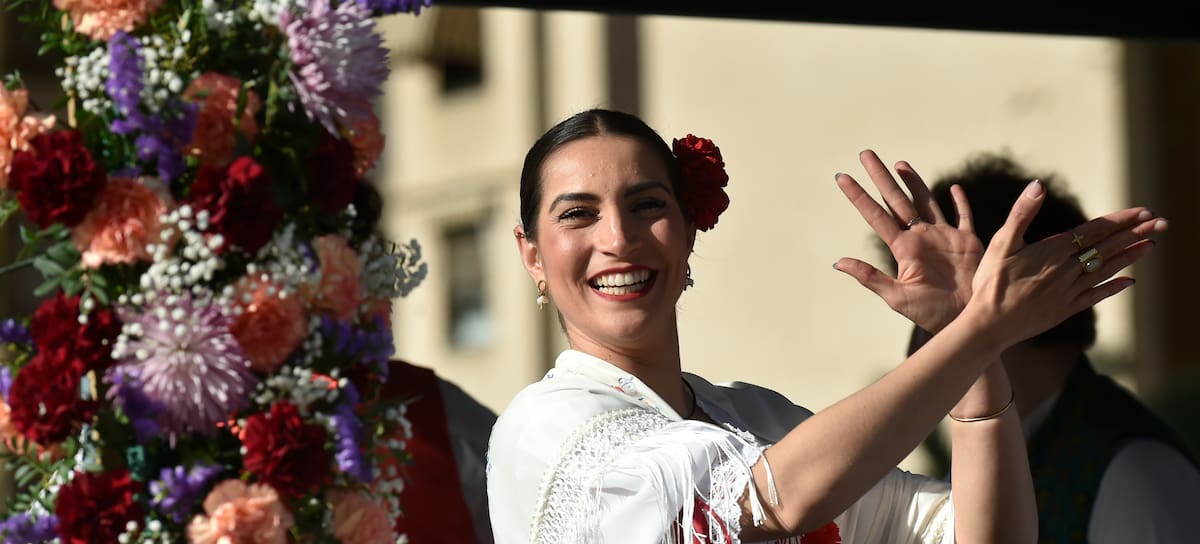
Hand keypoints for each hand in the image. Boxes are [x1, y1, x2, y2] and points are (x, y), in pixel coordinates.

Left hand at [834, 150, 982, 332]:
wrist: (965, 322)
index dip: (858, 196)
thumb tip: (837, 262)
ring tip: (900, 164)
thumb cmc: (931, 314)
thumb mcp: (897, 296)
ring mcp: (944, 237)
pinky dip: (959, 202)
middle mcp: (920, 238)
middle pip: (896, 200)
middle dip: (881, 177)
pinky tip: (954, 188)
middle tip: (865, 153)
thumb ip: (870, 277)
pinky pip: (964, 217)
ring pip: (925, 202)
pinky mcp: (968, 242)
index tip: (841, 176)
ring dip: (913, 183)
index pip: (875, 215)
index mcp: (903, 248)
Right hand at [965, 180, 1166, 347]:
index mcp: (1054, 250)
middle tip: (1162, 224)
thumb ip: (1021, 213)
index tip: (1143, 212)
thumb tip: (1038, 185)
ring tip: (1151, 246)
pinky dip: (1114, 287)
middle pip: (1108, 248)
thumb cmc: (990, 282)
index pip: (1095, 230)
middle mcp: (1068, 270)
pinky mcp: (1066, 309)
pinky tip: (1129, 282)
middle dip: (1136, 234)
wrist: (989, 325)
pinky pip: (1096, 296)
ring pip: (1107, 270)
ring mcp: (1069, 291)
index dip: (1120, 220)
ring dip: (1131, 256)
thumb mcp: (1001, 242)